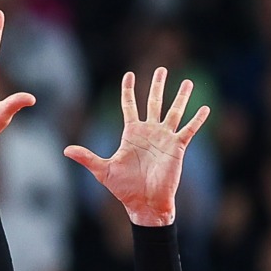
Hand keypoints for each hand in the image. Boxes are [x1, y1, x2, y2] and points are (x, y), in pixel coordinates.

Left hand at [64, 67, 208, 227]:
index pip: (129, 106)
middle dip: (158, 85)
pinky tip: (205, 108)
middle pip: (154, 102)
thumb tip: (65, 150)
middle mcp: (149, 132)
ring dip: (181, 97)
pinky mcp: (177, 147)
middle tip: (161, 68)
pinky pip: (189, 130)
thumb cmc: (124, 188)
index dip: (129, 90)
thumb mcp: (103, 171)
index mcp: (131, 133)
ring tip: (188, 81)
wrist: (144, 203)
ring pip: (174, 111)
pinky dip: (197, 119)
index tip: (129, 74)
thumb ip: (87, 157)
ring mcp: (164, 138)